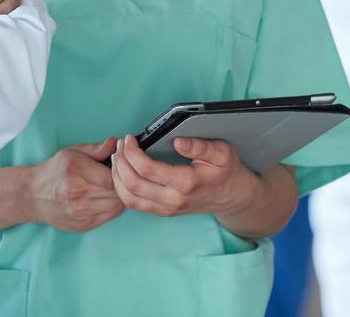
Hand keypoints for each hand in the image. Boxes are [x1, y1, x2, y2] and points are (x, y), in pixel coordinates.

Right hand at [28, 138, 123, 231]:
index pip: (112, 176)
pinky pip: (110, 216)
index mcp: (75, 171)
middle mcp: (77, 193)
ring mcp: (80, 212)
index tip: (118, 168)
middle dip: (121, 184)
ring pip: (117, 206)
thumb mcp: (73, 152)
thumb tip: (115, 143)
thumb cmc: (55, 171)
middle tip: (117, 178)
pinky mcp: (83, 225)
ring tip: (110, 188)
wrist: (33, 195)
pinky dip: (112, 207)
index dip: (120, 172)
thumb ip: (96, 149)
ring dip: (118, 197)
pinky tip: (104, 199)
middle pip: (116, 192)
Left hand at [109, 134, 256, 219]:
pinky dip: (122, 188)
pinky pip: (134, 204)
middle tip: (120, 144)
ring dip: (117, 176)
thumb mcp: (222, 152)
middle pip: (132, 184)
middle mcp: (173, 199)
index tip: (129, 138)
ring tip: (117, 157)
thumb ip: (200, 146)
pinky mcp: (163, 211)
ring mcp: (167, 208)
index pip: (147, 169)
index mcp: (186, 183)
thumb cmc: (226, 171)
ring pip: (129, 198)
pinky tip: (122, 172)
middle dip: (120, 161)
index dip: (132, 152)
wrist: (232, 196)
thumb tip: (179, 142)